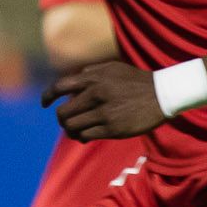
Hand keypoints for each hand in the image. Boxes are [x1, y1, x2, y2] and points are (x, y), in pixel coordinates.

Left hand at [44, 59, 165, 139]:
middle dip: (61, 119)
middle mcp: (95, 94)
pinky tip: (85, 137)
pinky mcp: (113, 128)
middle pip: (62, 113)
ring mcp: (104, 112)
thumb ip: (91, 72)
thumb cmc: (136, 81)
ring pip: (72, 127)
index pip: (59, 87)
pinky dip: (82, 137)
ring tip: (75, 132)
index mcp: (93, 78)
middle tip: (66, 122)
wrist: (162, 94)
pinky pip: (86, 136)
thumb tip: (74, 81)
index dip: (47, 96)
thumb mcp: (113, 68)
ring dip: (70, 131)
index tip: (44, 104)